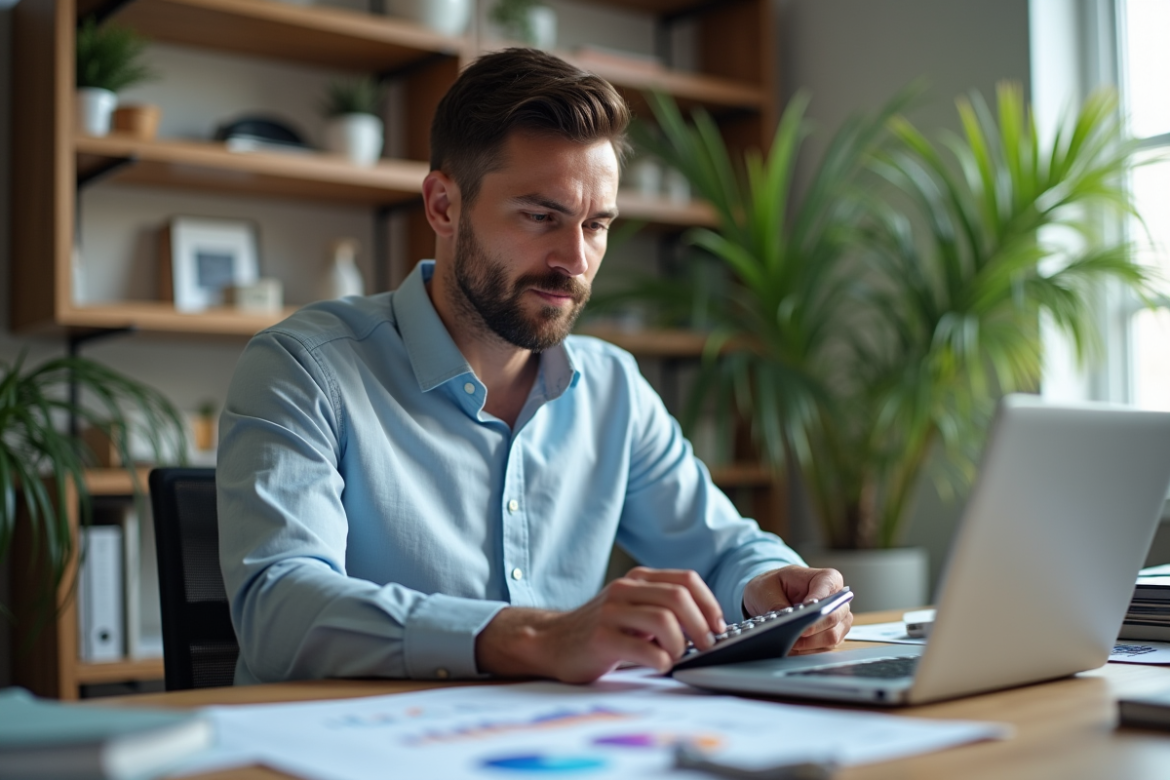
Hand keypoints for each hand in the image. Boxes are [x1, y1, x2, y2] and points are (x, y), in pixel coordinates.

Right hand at [476, 567, 725, 682]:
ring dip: (680, 644)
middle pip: (678, 598)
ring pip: (664, 620)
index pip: (686, 580)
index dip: (709, 604)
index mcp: (638, 579)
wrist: (552, 641)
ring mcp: (610, 612)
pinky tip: (660, 666)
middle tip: (706, 646)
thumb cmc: (601, 629)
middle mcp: (624, 589)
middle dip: (701, 625)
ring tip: (677, 657)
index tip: (718, 627)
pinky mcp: (600, 638)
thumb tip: (711, 626)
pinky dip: (661, 660)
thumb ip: (664, 607)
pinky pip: (643, 648)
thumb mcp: (633, 607)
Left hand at [742, 565, 851, 654]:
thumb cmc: (772, 587)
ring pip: (831, 637)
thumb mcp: (766, 589)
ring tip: (789, 642)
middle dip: (813, 628)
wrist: (769, 598)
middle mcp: (837, 601)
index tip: (805, 611)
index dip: (819, 603)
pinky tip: (792, 647)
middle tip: (795, 633)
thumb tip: (786, 621)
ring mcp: (837, 621)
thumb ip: (776, 604)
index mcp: (826, 579)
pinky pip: (824, 649)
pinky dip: (807, 651)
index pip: (828, 590)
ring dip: (809, 643)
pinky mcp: (831, 638)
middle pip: (833, 617)